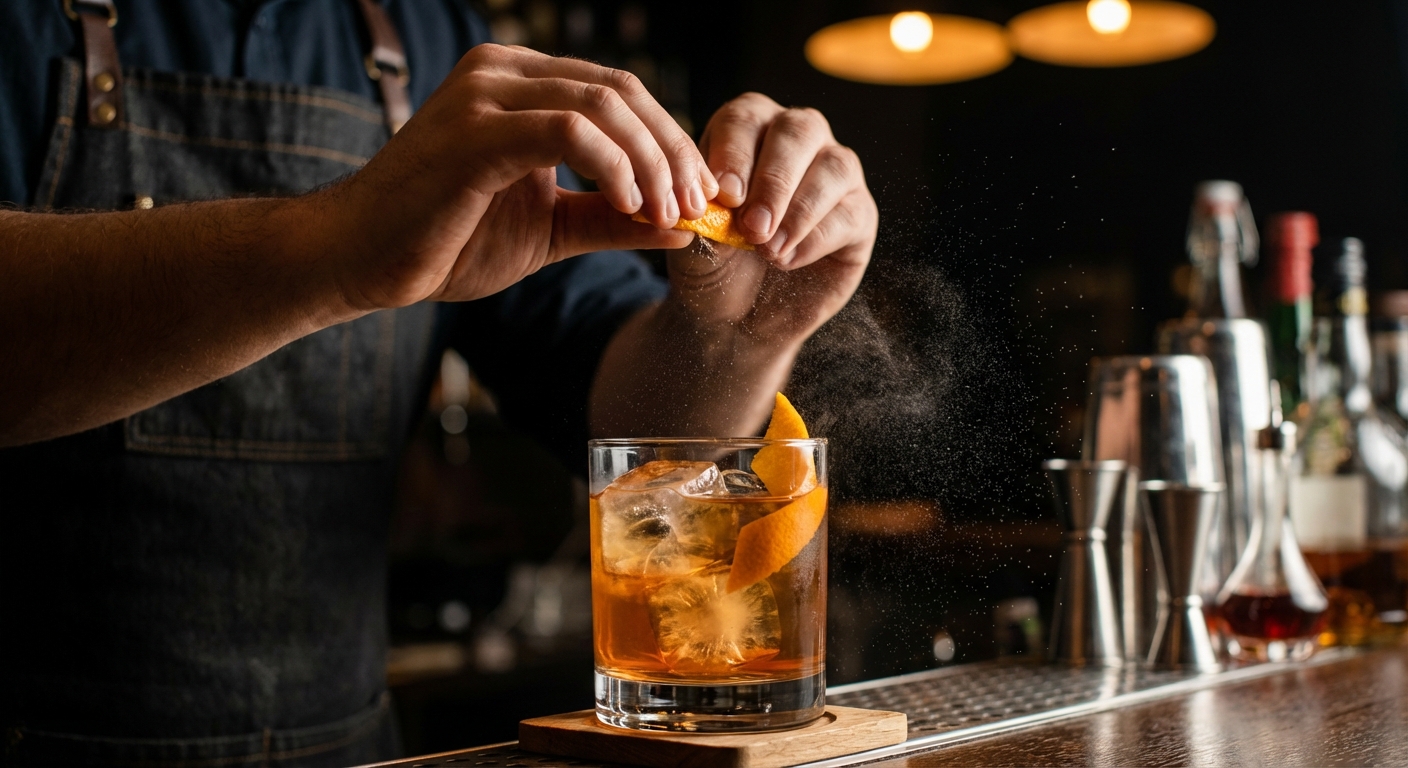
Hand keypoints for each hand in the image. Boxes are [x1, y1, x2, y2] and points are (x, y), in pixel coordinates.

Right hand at [323, 45, 714, 309]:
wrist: (361, 261)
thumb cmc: (446, 241)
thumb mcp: (549, 227)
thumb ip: (612, 219)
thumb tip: (684, 224)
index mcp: (520, 82)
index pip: (620, 93)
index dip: (670, 140)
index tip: (700, 196)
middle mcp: (502, 72)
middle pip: (622, 91)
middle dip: (671, 150)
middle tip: (697, 205)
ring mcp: (485, 94)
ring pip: (603, 105)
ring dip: (650, 162)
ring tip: (667, 211)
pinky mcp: (475, 131)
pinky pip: (569, 131)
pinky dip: (613, 167)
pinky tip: (630, 204)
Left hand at [665, 93, 875, 346]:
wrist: (738, 318)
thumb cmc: (714, 267)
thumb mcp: (694, 247)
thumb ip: (704, 222)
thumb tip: (719, 203)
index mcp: (747, 132)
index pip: (746, 117)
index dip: (736, 152)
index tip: (726, 196)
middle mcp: (798, 141)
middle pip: (799, 130)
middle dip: (775, 180)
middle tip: (753, 226)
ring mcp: (835, 174)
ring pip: (835, 166)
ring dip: (800, 209)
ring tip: (769, 249)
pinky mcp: (859, 215)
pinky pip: (849, 212)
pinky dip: (816, 238)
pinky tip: (788, 260)